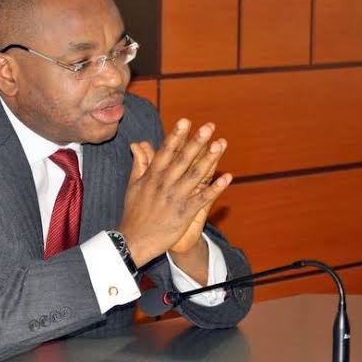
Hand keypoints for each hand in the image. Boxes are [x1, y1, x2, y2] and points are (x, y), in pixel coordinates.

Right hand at [118, 119, 231, 266]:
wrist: (133, 241)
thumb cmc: (133, 213)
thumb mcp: (133, 185)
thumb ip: (139, 163)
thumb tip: (137, 143)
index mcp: (152, 177)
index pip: (165, 152)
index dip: (176, 136)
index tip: (185, 121)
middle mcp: (164, 185)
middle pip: (183, 160)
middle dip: (196, 142)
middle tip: (208, 127)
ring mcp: (175, 198)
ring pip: (195, 175)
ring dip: (209, 159)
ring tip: (220, 144)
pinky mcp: (184, 213)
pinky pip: (202, 198)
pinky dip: (215, 188)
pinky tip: (227, 178)